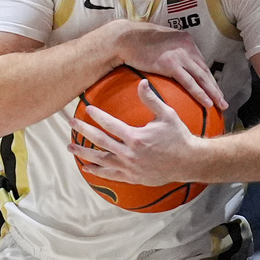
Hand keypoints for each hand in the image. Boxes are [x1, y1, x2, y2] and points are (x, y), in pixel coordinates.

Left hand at [68, 79, 200, 185]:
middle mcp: (129, 154)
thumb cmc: (178, 136)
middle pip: (100, 141)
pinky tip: (86, 167)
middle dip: (84, 131)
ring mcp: (130, 167)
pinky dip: (97, 171)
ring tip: (70, 146)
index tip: (88, 109)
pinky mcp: (132, 177)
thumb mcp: (167, 115)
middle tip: (72, 123)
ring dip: (84, 153)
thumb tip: (141, 82)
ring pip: (101, 160)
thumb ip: (151, 99)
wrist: (189, 162)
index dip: (97, 116)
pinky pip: (110, 175)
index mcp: (136, 137)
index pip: (110, 124)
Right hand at [115, 21, 226, 109]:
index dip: (209, 78)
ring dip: (213, 93)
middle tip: (224, 101)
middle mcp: (187, 46)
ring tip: (221, 105)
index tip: (214, 90)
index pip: (201, 63)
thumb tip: (176, 63)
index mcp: (186, 40)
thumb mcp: (162, 41)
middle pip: (205, 71)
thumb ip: (173, 50)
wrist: (126, 38)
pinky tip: (207, 103)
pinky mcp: (171, 64)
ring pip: (201, 77)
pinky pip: (189, 82)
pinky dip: (200, 93)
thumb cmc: (139, 41)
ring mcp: (180, 55)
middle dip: (215, 87)